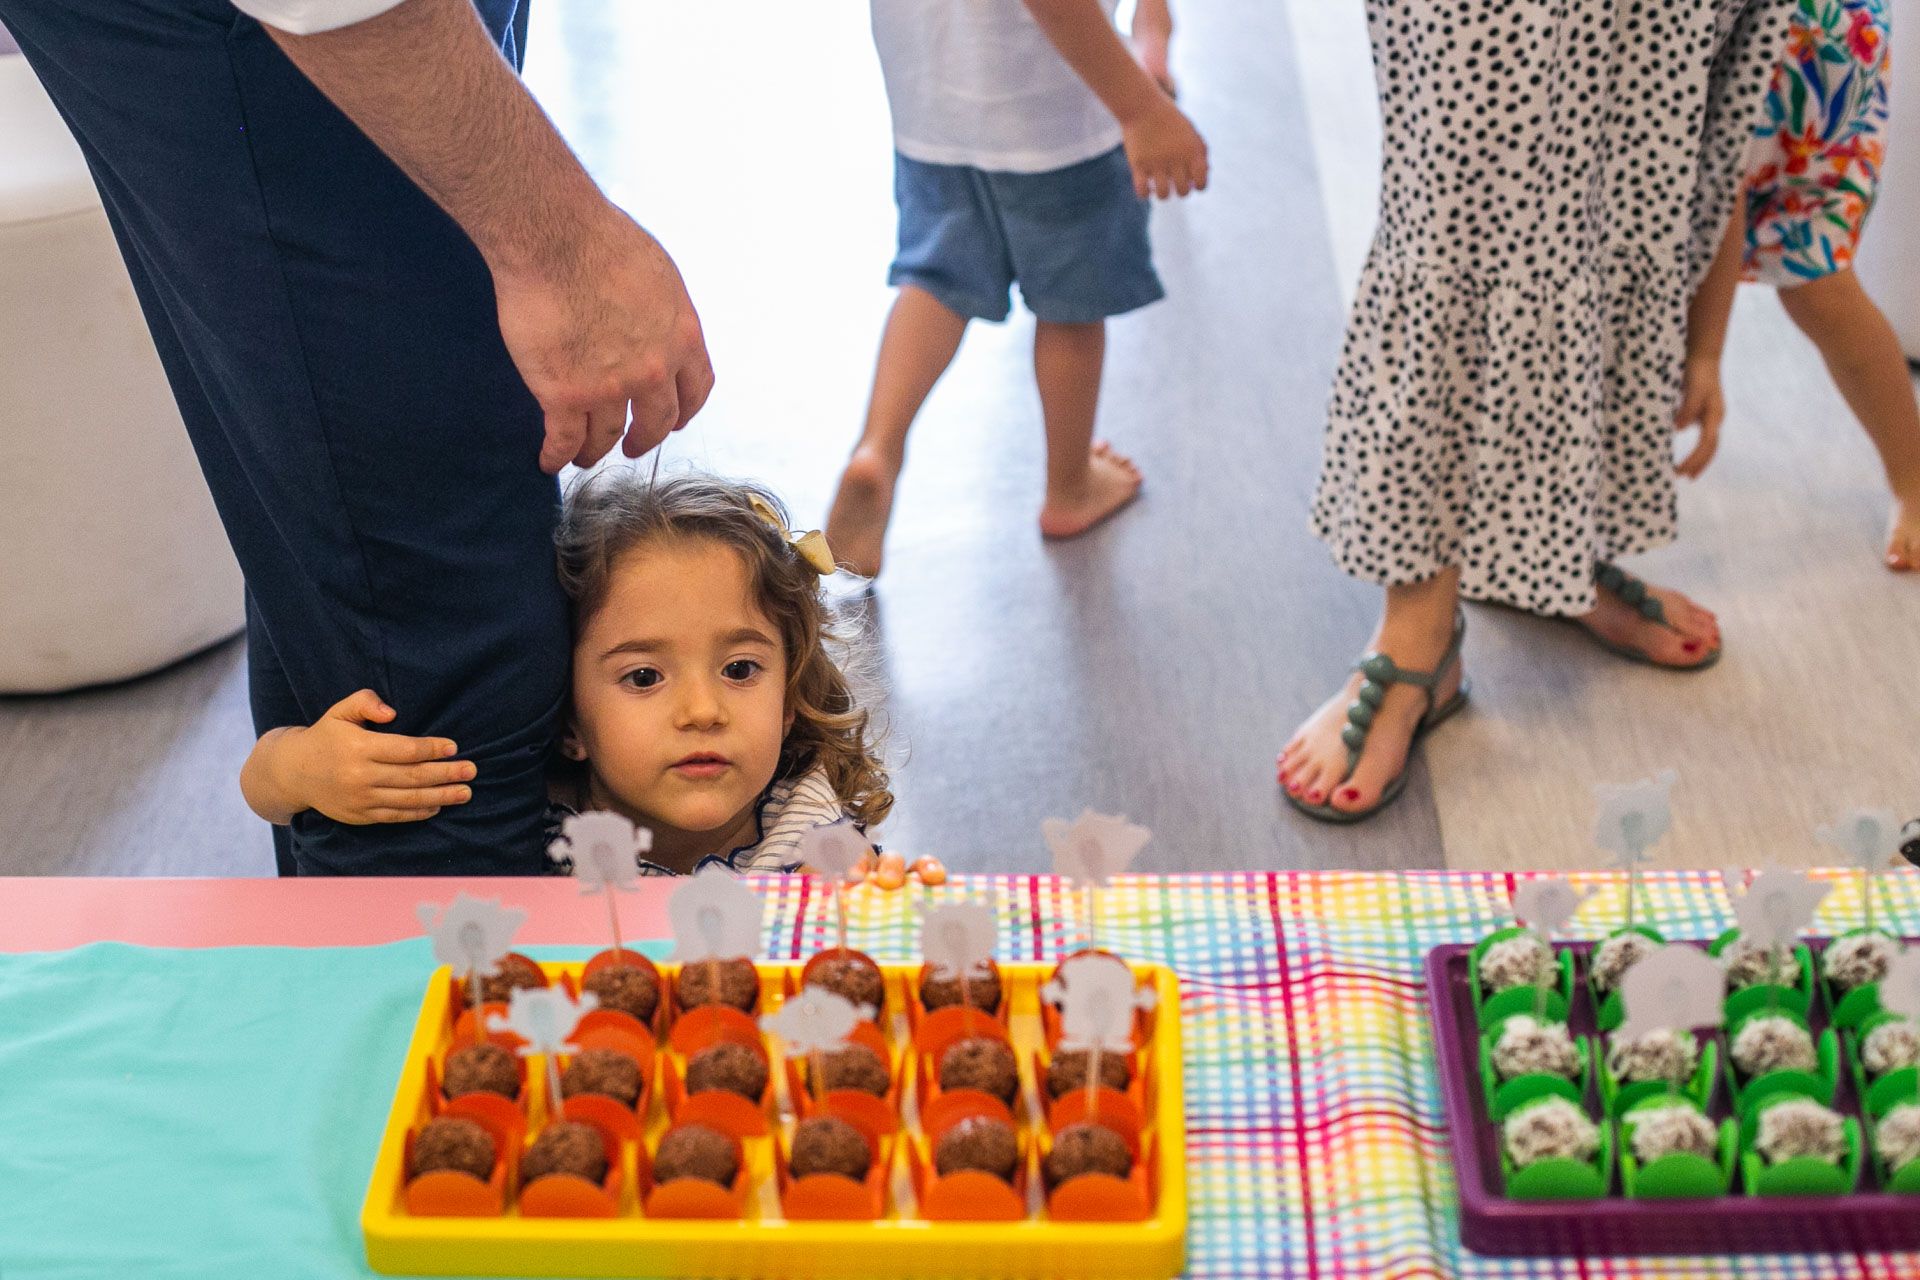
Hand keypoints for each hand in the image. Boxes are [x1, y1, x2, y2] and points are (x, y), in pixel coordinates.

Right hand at [254, 690, 475, 825]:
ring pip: (408, 799)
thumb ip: (365, 702)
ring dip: (441, 796)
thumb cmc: (325, 736)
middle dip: (446, 774)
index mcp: (358, 747)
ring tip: (465, 792)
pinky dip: (419, 812)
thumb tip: (391, 712)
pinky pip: (395, 816)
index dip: (431, 749)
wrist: (293, 773)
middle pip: (412, 777)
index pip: (404, 750)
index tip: (453, 747)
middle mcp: (360, 776)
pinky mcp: (359, 816)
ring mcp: (360, 799)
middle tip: (472, 771)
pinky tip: (438, 805)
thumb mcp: (339, 711)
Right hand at [493, 207, 714, 473]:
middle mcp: (653, 370)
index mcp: (681, 337)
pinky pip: (564, 438)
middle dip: (644, 439)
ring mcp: (610, 387)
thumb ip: (662, 310)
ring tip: (585, 455)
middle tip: (633, 446)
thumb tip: (653, 322)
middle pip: (656, 422)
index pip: (696, 389)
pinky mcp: (565, 395)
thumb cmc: (600, 239)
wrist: (554, 238)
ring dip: (596, 450)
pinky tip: (549, 460)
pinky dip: (557, 454)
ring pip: (607, 436)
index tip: (675, 421)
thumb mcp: (658, 274)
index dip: (684, 410)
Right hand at [1120, 96, 1207, 198]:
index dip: (1199, 186)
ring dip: (1163, 194)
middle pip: (1183, 191)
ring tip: (1159, 186)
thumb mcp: (1190, 132)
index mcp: (1192, 151)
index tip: (1193, 182)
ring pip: (1164, 195)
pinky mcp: (1138, 164)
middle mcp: (1176, 158)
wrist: (1143, 105)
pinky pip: (1142, 191)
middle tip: (1174, 182)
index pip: (1202, 182)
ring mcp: (1156, 162)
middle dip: (1180, 190)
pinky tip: (1146, 186)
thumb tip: (1204, 176)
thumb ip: (1200, 152)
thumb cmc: (1170, 119)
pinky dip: (1144, 194)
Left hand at [1674, 354, 1724, 478]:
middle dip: (1698, 464)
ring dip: (1698, 459)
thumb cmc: (1698, 372)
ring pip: (1708, 444)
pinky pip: (1702, 437)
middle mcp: (1715, 418)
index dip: (1695, 460)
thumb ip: (1686, 409)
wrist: (1702, 356)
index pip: (1706, 445)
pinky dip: (1696, 449)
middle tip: (1683, 477)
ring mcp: (1711, 416)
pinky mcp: (1703, 413)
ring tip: (1685, 472)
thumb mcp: (1692, 390)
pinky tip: (1686, 454)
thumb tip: (1678, 430)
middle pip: (1710, 448)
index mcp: (1714, 416)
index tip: (1681, 472)